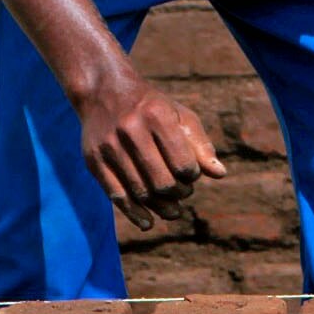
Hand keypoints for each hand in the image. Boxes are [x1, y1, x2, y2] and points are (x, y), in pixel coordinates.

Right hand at [77, 70, 225, 230]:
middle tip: (183, 193)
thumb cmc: (150, 107)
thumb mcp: (179, 116)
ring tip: (172, 210)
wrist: (103, 91)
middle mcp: (130, 129)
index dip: (191, 177)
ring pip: (140, 192)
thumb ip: (200, 145)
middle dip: (178, 194)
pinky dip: (135, 214)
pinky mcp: (93, 160)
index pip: (182, 163)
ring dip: (160, 207)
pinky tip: (148, 222)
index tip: (191, 175)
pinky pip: (116, 196)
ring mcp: (109, 145)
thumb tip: (220, 174)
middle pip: (161, 182)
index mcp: (156, 114)